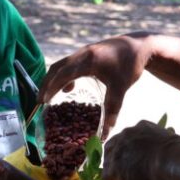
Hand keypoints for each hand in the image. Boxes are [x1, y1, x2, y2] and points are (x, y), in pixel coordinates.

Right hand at [39, 33, 153, 137]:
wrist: (139, 46)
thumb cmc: (130, 65)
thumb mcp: (121, 88)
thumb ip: (112, 109)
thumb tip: (105, 133)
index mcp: (88, 60)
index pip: (64, 73)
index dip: (52, 87)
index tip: (44, 100)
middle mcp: (82, 54)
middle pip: (57, 68)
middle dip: (47, 84)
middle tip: (40, 102)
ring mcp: (84, 52)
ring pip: (61, 65)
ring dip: (53, 79)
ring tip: (48, 96)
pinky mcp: (87, 53)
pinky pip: (69, 64)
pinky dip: (63, 76)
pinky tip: (68, 88)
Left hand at [103, 120, 179, 179]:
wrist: (173, 161)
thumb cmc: (178, 155)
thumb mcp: (168, 144)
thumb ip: (159, 147)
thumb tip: (162, 155)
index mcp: (141, 126)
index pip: (127, 138)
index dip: (128, 153)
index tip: (134, 164)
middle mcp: (127, 134)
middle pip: (113, 148)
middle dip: (118, 164)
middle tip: (126, 177)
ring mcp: (119, 150)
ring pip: (110, 164)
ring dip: (117, 177)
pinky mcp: (115, 166)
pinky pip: (108, 177)